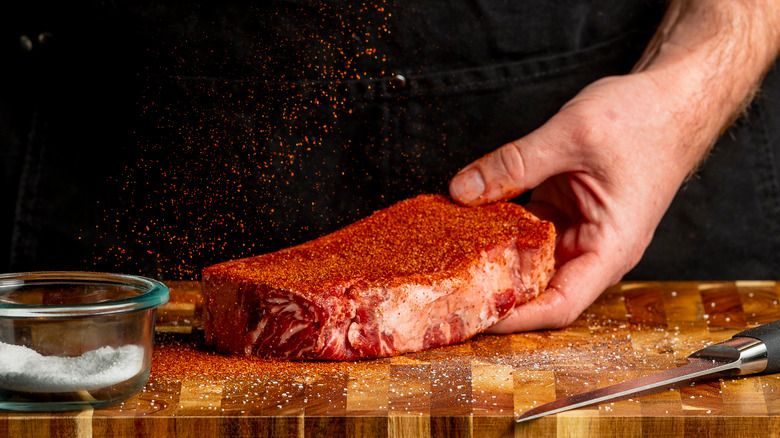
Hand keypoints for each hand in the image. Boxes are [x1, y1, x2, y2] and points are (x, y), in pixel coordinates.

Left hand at [450, 72, 702, 330]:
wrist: (671, 98)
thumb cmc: (645, 119)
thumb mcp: (571, 135)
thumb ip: (514, 164)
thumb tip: (463, 190)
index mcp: (610, 247)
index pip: (560, 303)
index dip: (517, 318)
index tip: (476, 316)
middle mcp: (595, 248)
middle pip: (540, 288)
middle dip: (497, 291)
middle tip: (450, 287)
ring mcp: (579, 231)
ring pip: (529, 260)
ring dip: (493, 257)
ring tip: (451, 256)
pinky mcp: (566, 212)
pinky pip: (527, 231)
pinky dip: (500, 227)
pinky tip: (470, 219)